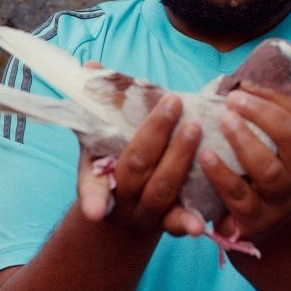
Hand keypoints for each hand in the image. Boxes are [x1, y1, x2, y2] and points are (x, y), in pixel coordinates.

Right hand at [77, 80, 204, 238]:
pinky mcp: (169, 222)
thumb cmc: (113, 162)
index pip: (90, 183)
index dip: (92, 198)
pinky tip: (201, 225)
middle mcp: (120, 197)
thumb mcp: (99, 137)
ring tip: (195, 128)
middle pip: (137, 168)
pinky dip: (189, 222)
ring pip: (162, 190)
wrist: (125, 210)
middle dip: (155, 136)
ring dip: (178, 160)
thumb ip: (98, 105)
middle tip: (174, 104)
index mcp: (96, 175)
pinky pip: (179, 222)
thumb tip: (90, 66)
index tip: (96, 211)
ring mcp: (145, 213)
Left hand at [199, 82, 290, 245]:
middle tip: (232, 100)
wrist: (259, 226)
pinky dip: (221, 174)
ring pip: (269, 169)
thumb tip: (239, 79)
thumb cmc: (256, 172)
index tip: (243, 85)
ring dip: (243, 141)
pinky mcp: (257, 219)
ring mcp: (282, 199)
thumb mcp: (270, 146)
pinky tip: (204, 156)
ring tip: (222, 121)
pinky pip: (239, 195)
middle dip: (261, 113)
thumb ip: (262, 118)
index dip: (272, 96)